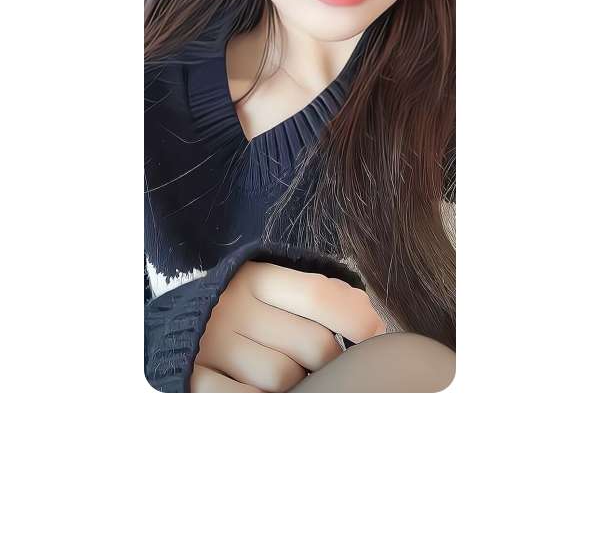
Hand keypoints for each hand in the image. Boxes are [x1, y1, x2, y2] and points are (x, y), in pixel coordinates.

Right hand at [191, 260, 385, 392]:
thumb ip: (328, 297)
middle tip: (321, 367)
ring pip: (284, 378)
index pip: (320, 295)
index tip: (375, 339)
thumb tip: (375, 327)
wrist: (181, 334)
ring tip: (289, 381)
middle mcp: (232, 306)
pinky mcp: (195, 379)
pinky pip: (247, 403)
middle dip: (329, 363)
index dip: (358, 320)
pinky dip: (264, 405)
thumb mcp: (281, 291)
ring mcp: (211, 344)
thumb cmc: (250, 317)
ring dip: (297, 387)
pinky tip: (268, 399)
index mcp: (257, 277)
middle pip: (312, 344)